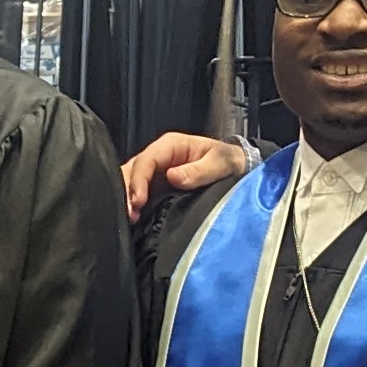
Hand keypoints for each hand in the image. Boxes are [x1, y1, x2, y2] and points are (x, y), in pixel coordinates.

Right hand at [122, 131, 252, 223]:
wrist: (239, 170)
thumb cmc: (229, 161)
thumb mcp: (221, 163)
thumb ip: (199, 170)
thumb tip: (172, 177)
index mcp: (171, 145)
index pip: (147, 160)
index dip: (139, 180)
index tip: (139, 201)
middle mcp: (159, 158)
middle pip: (133, 171)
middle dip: (127, 191)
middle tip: (130, 214)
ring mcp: (156, 174)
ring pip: (131, 183)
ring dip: (128, 200)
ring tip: (130, 219)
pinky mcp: (157, 189)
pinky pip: (140, 195)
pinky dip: (135, 206)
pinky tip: (135, 220)